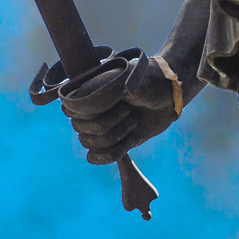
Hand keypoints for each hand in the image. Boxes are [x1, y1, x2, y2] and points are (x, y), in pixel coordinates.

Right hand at [43, 49, 184, 164]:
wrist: (170, 95)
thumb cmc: (149, 81)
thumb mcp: (125, 80)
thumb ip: (97, 93)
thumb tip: (67, 108)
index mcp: (88, 90)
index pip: (70, 110)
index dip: (90, 111)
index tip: (114, 101)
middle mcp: (90, 109)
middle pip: (80, 128)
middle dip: (107, 124)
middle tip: (129, 110)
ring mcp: (101, 125)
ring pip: (88, 144)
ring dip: (114, 137)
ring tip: (133, 122)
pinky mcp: (113, 141)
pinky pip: (96, 157)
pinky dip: (112, 154)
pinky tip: (130, 141)